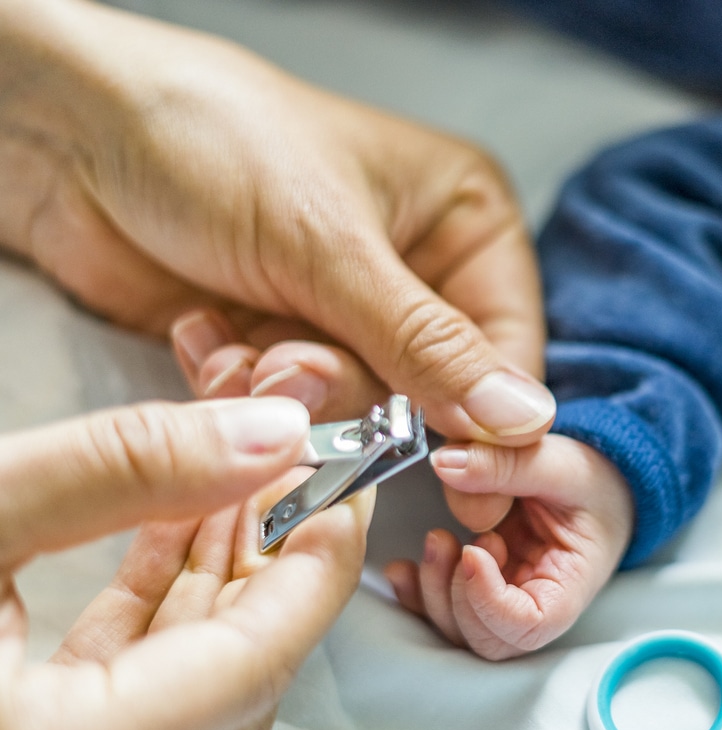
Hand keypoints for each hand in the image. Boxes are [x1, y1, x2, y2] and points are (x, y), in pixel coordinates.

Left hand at [0, 0, 551, 443]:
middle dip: (355, 390)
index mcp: (461, 221)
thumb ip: (427, 345)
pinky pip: (287, 402)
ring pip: (352, 402)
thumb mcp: (334, 246)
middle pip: (428, 386)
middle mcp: (411, 269)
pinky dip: (242, 381)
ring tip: (244, 345)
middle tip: (299, 371)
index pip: (508, 342)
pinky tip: (206, 332)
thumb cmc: (218, 140)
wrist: (71, 131)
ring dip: (289, 386)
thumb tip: (523, 418)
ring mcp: (340, 307)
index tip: (471, 479)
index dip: (489, 413)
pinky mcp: (276, 335)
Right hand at [0, 398, 372, 729]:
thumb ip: (120, 471)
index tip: (354, 488)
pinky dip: (164, 613)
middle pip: (240, 679)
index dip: (320, 566)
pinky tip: (175, 534)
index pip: (257, 663)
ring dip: (223, 581)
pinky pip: (134, 695)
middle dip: (278, 564)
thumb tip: (270, 435)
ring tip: (242, 484)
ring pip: (191, 688)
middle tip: (304, 472)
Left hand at [385, 435, 632, 659]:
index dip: (490, 601)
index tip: (474, 551)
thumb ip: (506, 464)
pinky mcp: (478, 589)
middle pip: (486, 638)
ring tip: (438, 539)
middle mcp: (534, 604)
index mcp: (569, 586)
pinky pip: (438, 609)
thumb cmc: (590, 483)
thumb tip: (446, 462)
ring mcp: (503, 601)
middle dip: (457, 596)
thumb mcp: (560, 464)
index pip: (529, 626)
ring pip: (457, 629)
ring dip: (433, 590)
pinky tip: (404, 567)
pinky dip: (415, 593)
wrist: (594, 484)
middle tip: (455, 542)